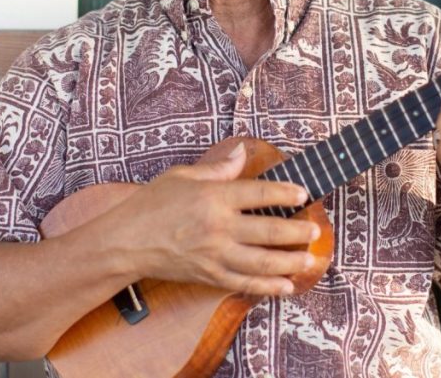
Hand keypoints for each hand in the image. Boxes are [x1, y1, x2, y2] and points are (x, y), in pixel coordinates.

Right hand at [104, 142, 318, 296]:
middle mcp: (218, 227)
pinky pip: (245, 284)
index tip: (303, 194)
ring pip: (262, 262)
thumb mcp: (182, 176)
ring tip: (309, 258)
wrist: (125, 242)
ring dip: (290, 261)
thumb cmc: (151, 204)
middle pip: (269, 230)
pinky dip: (268, 287)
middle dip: (297, 231)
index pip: (260, 193)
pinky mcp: (209, 276)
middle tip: (315, 230)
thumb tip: (241, 153)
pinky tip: (286, 286)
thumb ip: (217, 168)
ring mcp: (215, 255)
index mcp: (214, 197)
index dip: (286, 193)